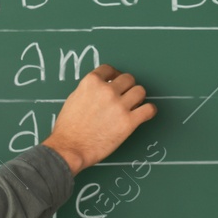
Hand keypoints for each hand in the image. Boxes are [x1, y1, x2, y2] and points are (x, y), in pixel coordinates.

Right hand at [42, 64, 156, 175]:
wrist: (70, 148)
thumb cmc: (68, 128)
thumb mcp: (74, 99)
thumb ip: (89, 91)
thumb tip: (101, 89)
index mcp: (91, 82)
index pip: (110, 70)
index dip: (114, 76)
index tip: (116, 83)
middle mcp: (107, 91)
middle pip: (128, 79)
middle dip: (127, 87)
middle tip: (124, 97)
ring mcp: (119, 106)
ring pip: (140, 91)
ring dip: (138, 98)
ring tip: (133, 106)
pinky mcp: (129, 122)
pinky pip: (149, 109)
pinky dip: (149, 111)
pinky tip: (144, 114)